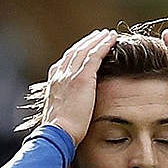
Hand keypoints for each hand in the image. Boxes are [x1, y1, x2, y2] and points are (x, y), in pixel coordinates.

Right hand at [40, 29, 121, 145]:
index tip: (86, 48)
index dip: (77, 52)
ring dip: (97, 40)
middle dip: (87, 43)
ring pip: (85, 50)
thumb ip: (66, 106)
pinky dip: (104, 44)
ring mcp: (70, 75)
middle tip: (99, 35)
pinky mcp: (82, 78)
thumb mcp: (60, 115)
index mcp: (54, 83)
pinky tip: (113, 38)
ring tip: (108, 34)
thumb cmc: (59, 132)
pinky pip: (95, 55)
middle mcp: (60, 75)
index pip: (66, 62)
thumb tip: (72, 111)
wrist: (57, 133)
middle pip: (75, 52)